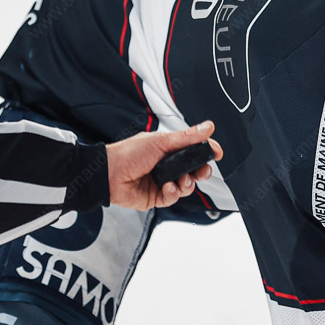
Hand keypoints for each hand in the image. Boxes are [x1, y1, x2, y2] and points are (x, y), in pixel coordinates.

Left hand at [106, 121, 222, 210]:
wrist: (108, 175)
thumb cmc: (129, 153)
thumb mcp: (161, 141)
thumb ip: (187, 137)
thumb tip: (208, 127)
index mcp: (169, 149)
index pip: (194, 150)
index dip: (206, 152)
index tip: (216, 154)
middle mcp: (167, 165)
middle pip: (194, 170)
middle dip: (201, 172)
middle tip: (202, 171)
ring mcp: (163, 181)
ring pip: (186, 186)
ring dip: (186, 184)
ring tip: (179, 180)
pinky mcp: (157, 197)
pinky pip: (173, 197)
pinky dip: (173, 193)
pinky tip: (166, 187)